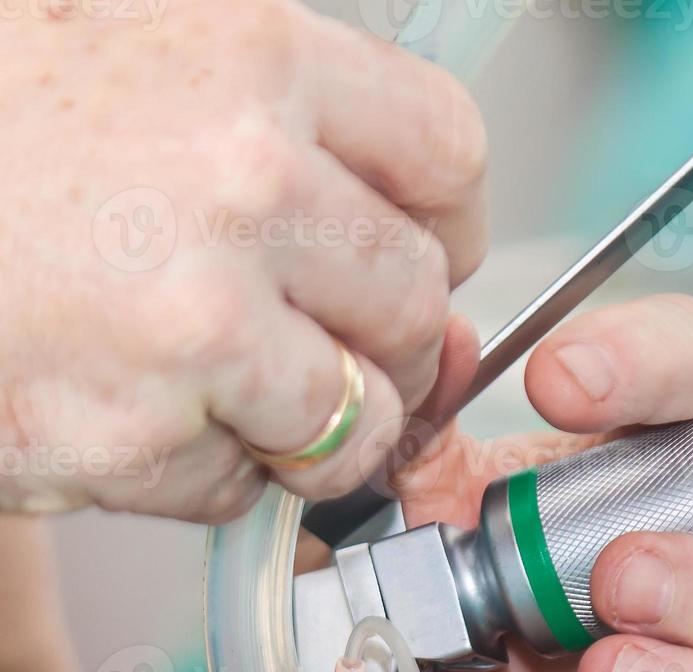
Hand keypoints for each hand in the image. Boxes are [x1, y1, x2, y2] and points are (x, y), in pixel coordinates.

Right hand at [0, 0, 486, 520]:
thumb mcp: (131, 44)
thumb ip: (294, 128)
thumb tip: (432, 250)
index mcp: (253, 59)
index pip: (448, 154)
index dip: (446, 217)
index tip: (423, 246)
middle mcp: (242, 185)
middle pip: (416, 298)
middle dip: (387, 338)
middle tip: (325, 339)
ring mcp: (190, 321)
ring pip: (356, 416)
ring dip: (314, 422)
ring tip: (230, 385)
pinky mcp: (127, 434)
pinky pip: (243, 487)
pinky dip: (211, 472)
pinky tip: (136, 410)